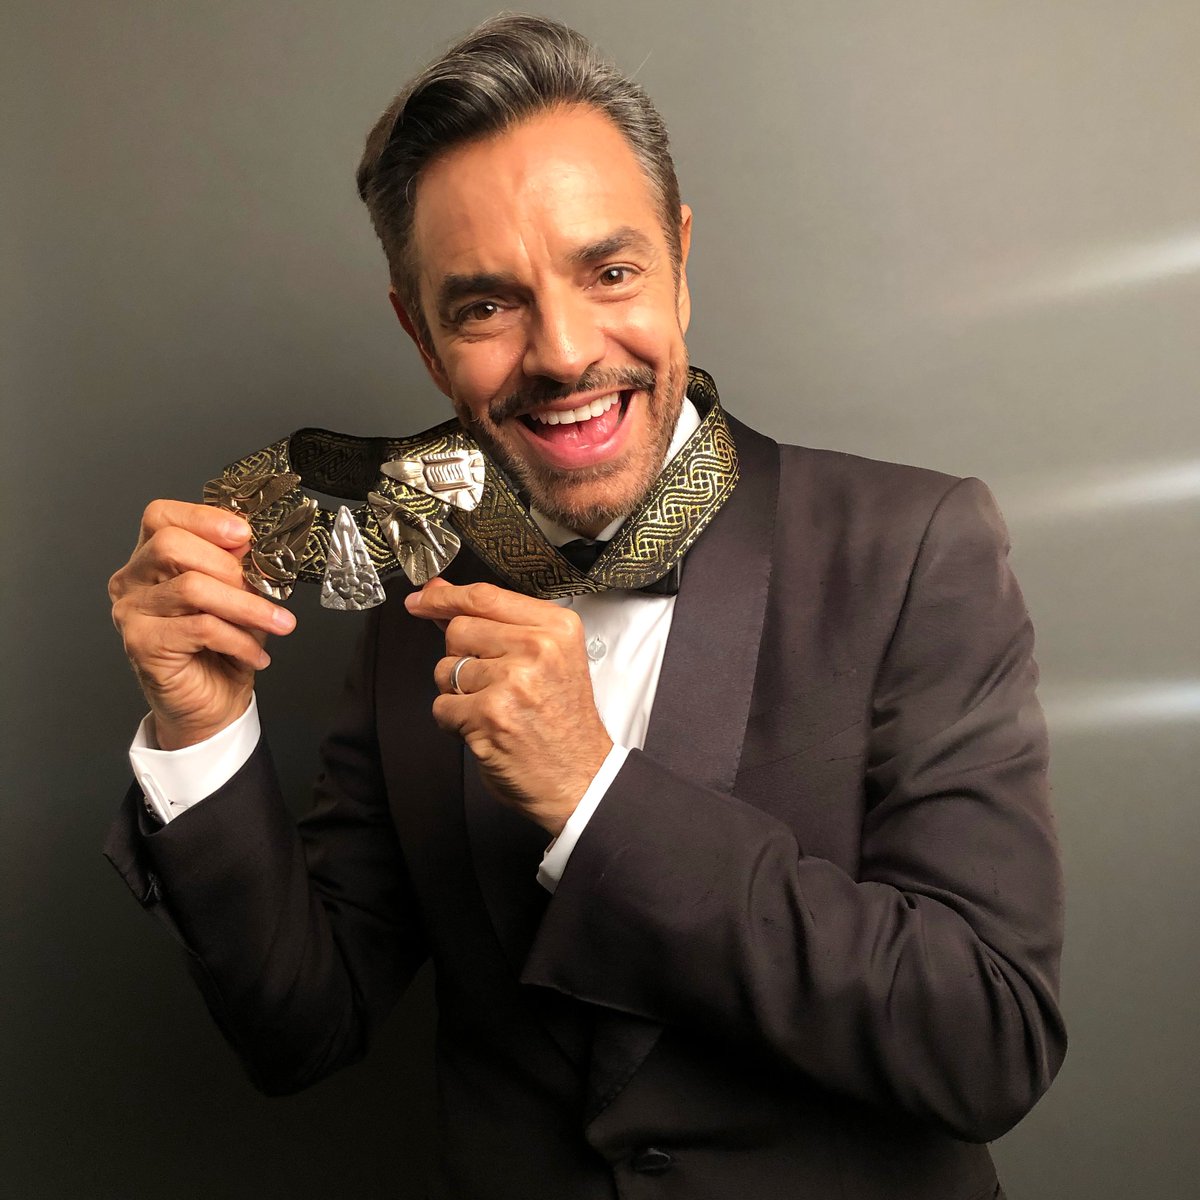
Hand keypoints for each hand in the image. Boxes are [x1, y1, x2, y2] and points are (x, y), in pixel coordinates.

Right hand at [108, 500, 296, 748]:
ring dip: (246, 605)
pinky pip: (199, 628)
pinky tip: (257, 653)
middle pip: (171, 545)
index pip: (162, 517)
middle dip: (228, 565)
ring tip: (277, 623)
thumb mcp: (237, 597)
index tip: (244, 534)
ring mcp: (131, 612)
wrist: (210, 703)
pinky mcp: (141, 643)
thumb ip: (239, 567)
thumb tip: (257, 546)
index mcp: (151, 558)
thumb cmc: (221, 647)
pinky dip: (238, 639)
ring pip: (191, 588)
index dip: (203, 518)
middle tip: (264, 589)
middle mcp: (132, 580)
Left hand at [405, 579, 611, 835]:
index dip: (445, 597)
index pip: (485, 597)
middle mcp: (538, 648)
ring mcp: (513, 682)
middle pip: (459, 630)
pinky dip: (454, 722)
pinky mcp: (490, 716)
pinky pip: (442, 706)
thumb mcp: (548, 658)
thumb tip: (438, 593)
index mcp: (557, 627)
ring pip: (446, 669)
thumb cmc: (562, 720)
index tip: (422, 598)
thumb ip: (496, 623)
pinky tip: (485, 728)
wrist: (582, 778)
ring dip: (458, 692)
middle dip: (461, 657)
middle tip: (490, 683)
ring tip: (494, 708)